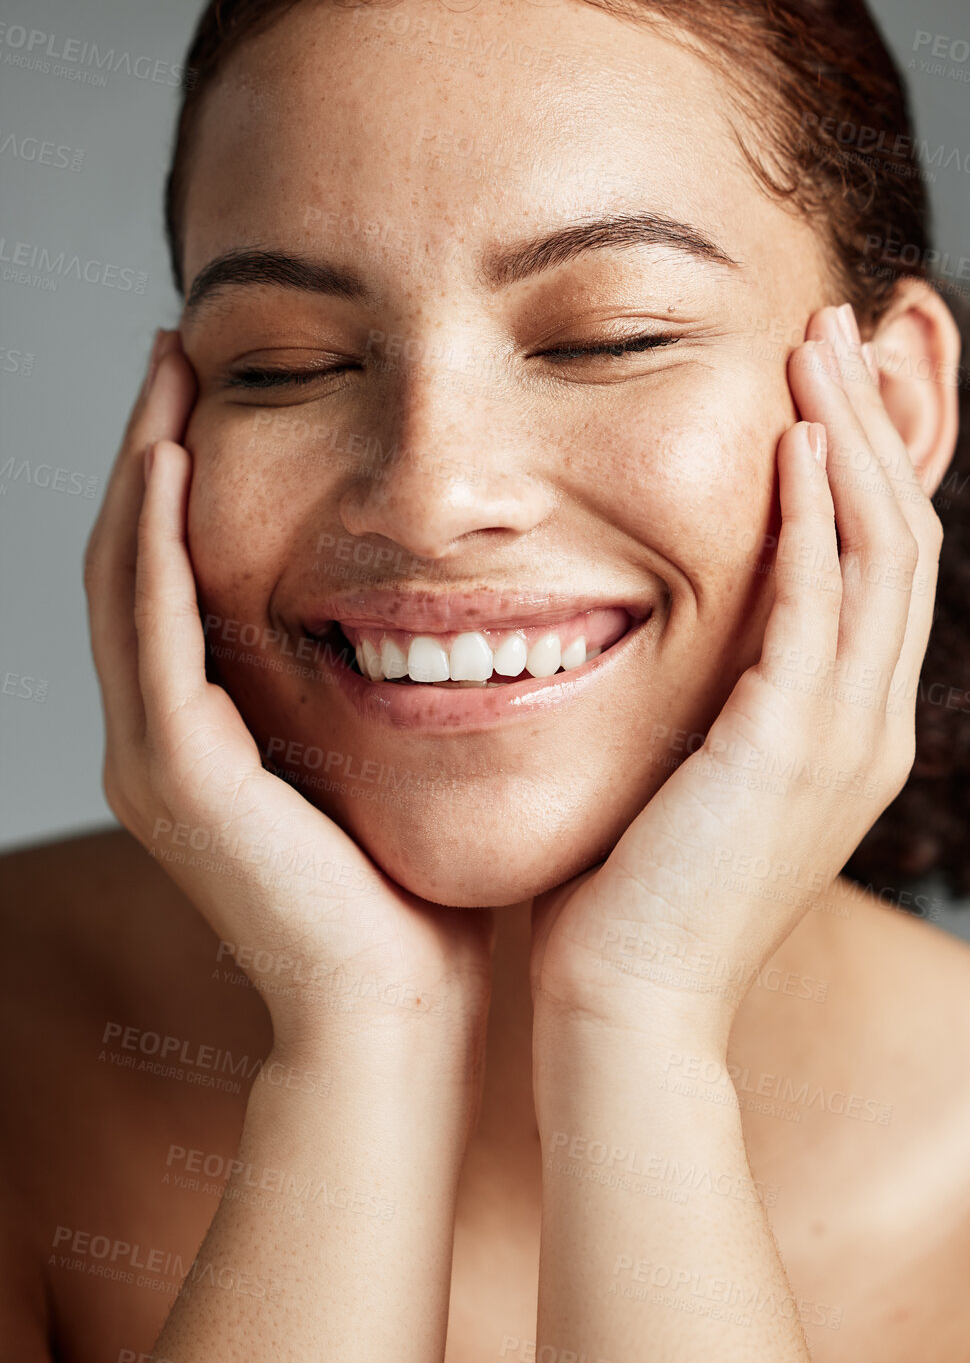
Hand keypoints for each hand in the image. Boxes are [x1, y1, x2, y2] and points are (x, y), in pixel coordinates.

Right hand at [84, 332, 492, 1052]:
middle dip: (155, 447)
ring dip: (147, 468)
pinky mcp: (178, 778)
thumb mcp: (396, 757)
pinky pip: (153, 631)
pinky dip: (157, 541)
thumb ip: (388, 679)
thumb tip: (451, 597)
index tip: (224, 380)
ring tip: (171, 372)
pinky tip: (178, 460)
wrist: (402, 1017)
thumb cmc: (419, 895)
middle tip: (178, 345)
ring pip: (125, 578)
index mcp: (209, 733)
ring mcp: (157, 759)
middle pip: (134, 559)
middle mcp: (163, 738)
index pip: (179, 574)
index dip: (188, 476)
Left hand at [529, 303, 942, 1050]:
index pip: (881, 572)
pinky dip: (814, 514)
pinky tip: (790, 440)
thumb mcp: (688, 783)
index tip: (823, 384)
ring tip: (817, 343)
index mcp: (849, 737)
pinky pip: (821, 603)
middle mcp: (870, 730)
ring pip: (881, 552)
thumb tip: (657, 631)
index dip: (865, 469)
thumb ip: (706, 705)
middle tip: (836, 325)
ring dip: (852, 439)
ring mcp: (844, 741)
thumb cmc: (631, 903)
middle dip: (874, 425)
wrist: (626, 1015)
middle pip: (902, 540)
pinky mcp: (789, 749)